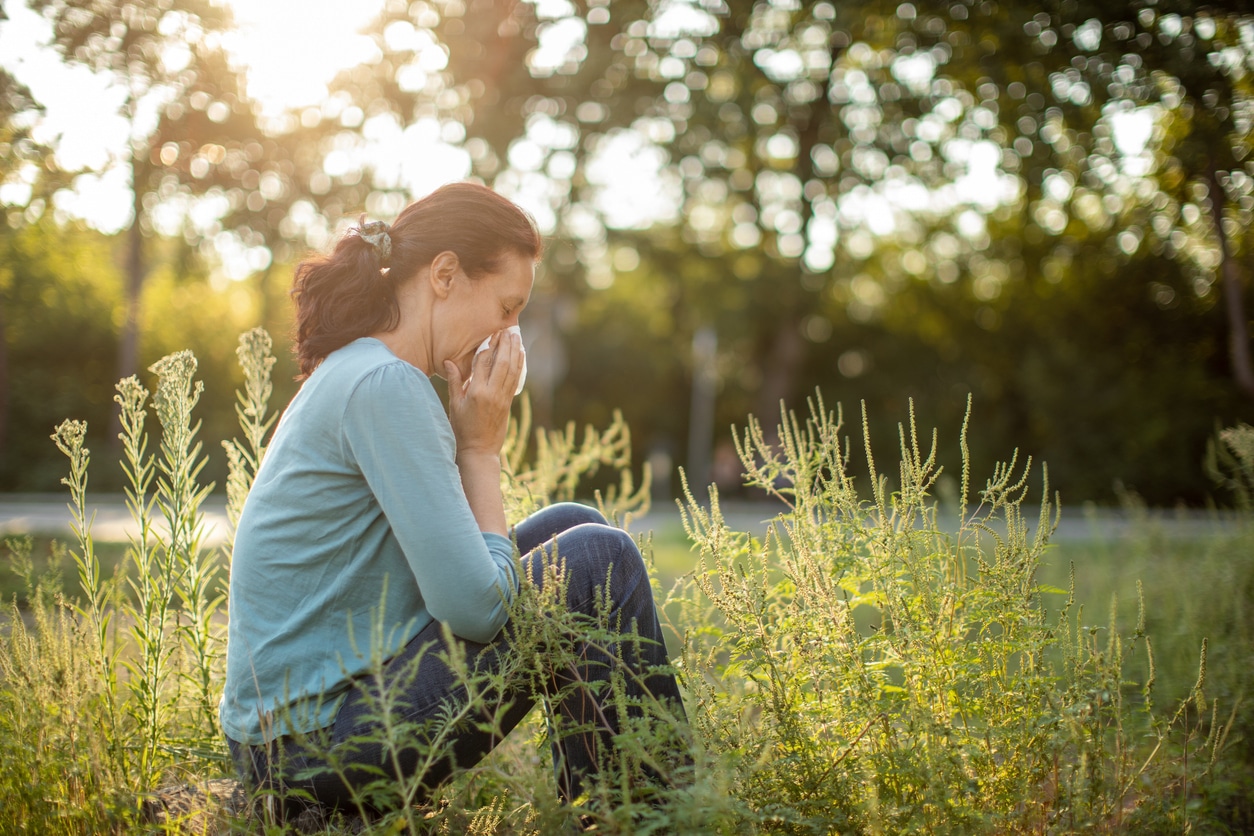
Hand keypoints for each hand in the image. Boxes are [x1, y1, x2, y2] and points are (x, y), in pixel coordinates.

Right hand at [443, 329, 522, 456]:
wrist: (478, 450)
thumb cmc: (462, 428)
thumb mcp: (454, 405)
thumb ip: (454, 381)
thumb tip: (449, 361)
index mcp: (476, 392)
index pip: (483, 363)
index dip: (488, 346)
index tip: (492, 333)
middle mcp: (492, 393)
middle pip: (501, 363)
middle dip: (505, 345)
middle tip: (508, 330)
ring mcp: (502, 398)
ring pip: (512, 370)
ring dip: (515, 352)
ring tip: (516, 337)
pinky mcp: (508, 403)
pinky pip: (515, 380)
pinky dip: (519, 365)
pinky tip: (520, 355)